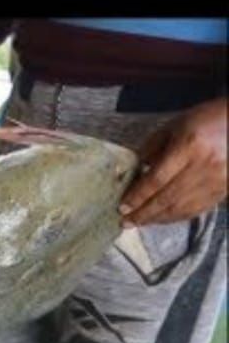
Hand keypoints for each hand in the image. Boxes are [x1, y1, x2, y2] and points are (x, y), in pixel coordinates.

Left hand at [121, 97, 227, 225]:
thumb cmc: (208, 119)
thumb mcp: (175, 126)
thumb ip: (152, 148)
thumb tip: (133, 171)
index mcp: (188, 147)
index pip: (156, 179)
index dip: (137, 196)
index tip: (122, 206)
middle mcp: (203, 166)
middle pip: (167, 198)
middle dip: (143, 213)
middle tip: (125, 221)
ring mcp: (216, 181)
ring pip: (181, 208)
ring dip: (157, 219)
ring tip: (139, 223)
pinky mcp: (223, 189)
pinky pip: (196, 209)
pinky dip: (176, 217)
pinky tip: (162, 218)